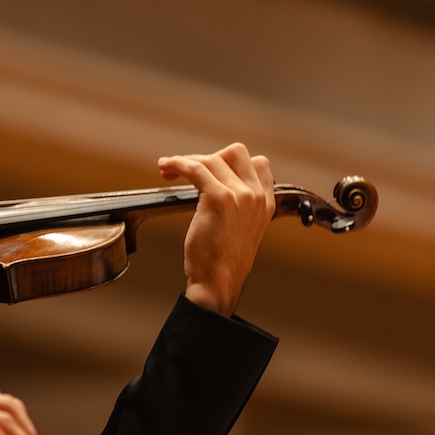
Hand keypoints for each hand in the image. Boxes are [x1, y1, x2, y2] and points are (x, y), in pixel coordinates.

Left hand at [157, 142, 274, 316]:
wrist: (218, 282)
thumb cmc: (222, 262)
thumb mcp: (242, 230)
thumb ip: (239, 207)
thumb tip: (214, 186)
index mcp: (266, 203)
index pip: (258, 163)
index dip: (230, 162)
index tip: (210, 170)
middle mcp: (256, 196)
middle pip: (236, 152)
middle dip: (209, 156)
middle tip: (189, 168)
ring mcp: (240, 195)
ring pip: (212, 159)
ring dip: (185, 159)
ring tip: (168, 168)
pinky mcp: (219, 199)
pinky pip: (195, 168)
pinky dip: (178, 163)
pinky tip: (167, 168)